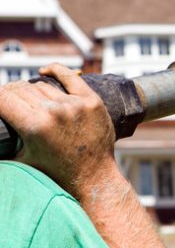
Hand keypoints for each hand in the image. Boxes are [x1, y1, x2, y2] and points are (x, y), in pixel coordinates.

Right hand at [0, 63, 117, 199]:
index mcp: (34, 126)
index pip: (3, 98)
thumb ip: (5, 143)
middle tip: (11, 101)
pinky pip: (70, 77)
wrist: (93, 176)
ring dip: (32, 90)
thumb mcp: (22, 158)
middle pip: (21, 89)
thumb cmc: (56, 172)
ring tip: (30, 99)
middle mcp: (54, 112)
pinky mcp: (92, 101)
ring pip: (42, 85)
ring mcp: (75, 105)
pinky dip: (56, 70)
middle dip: (11, 93)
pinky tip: (46, 70)